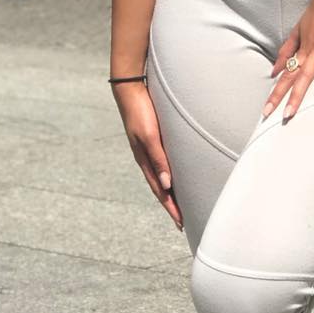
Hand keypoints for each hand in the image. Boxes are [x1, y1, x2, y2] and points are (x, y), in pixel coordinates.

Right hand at [113, 82, 182, 230]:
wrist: (130, 88)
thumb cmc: (141, 111)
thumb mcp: (150, 136)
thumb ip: (159, 159)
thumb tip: (167, 185)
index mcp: (145, 160)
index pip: (160, 190)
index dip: (171, 207)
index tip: (181, 223)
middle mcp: (146, 157)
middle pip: (160, 187)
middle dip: (171, 204)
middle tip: (183, 220)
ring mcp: (148, 148)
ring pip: (161, 176)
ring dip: (171, 190)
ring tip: (181, 201)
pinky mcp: (152, 138)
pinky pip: (162, 162)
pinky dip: (169, 174)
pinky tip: (175, 173)